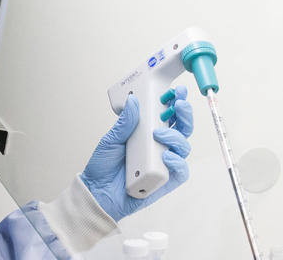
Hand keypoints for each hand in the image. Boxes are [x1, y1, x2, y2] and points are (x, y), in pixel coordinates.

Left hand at [81, 86, 193, 221]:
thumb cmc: (105, 166)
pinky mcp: (166, 181)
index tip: (175, 92)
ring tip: (159, 134)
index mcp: (149, 133)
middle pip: (182, 128)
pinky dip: (177, 162)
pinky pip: (181, 171)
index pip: (169, 115)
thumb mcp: (111, 139)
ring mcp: (165, 163)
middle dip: (184, 113)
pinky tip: (166, 157)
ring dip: (176, 137)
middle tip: (178, 103)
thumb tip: (133, 102)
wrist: (98, 192)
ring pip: (184, 147)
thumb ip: (124, 122)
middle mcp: (161, 146)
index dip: (175, 102)